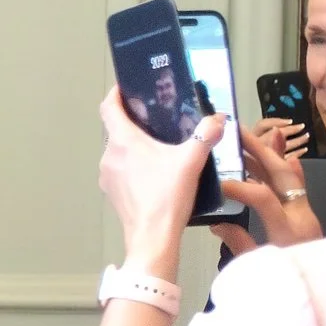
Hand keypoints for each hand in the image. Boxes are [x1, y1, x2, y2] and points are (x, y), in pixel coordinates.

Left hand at [96, 87, 220, 279]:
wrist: (152, 238)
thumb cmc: (167, 198)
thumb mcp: (191, 162)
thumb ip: (206, 136)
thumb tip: (218, 118)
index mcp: (122, 142)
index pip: (109, 107)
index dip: (116, 94)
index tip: (127, 87)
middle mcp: (109, 156)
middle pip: (116, 129)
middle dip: (134, 121)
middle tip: (156, 117)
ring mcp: (108, 176)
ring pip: (119, 151)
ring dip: (135, 145)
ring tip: (160, 144)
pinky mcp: (113, 192)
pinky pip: (121, 170)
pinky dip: (134, 164)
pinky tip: (156, 171)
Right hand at [215, 121, 323, 258]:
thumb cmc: (287, 286)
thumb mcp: (259, 269)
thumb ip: (239, 243)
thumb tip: (218, 223)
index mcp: (288, 232)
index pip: (264, 199)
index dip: (241, 187)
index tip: (219, 183)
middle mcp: (301, 217)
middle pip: (282, 177)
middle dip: (261, 152)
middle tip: (240, 133)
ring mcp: (306, 214)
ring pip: (289, 177)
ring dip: (268, 156)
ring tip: (249, 138)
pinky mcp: (307, 216)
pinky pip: (297, 187)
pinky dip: (289, 169)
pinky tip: (283, 154)